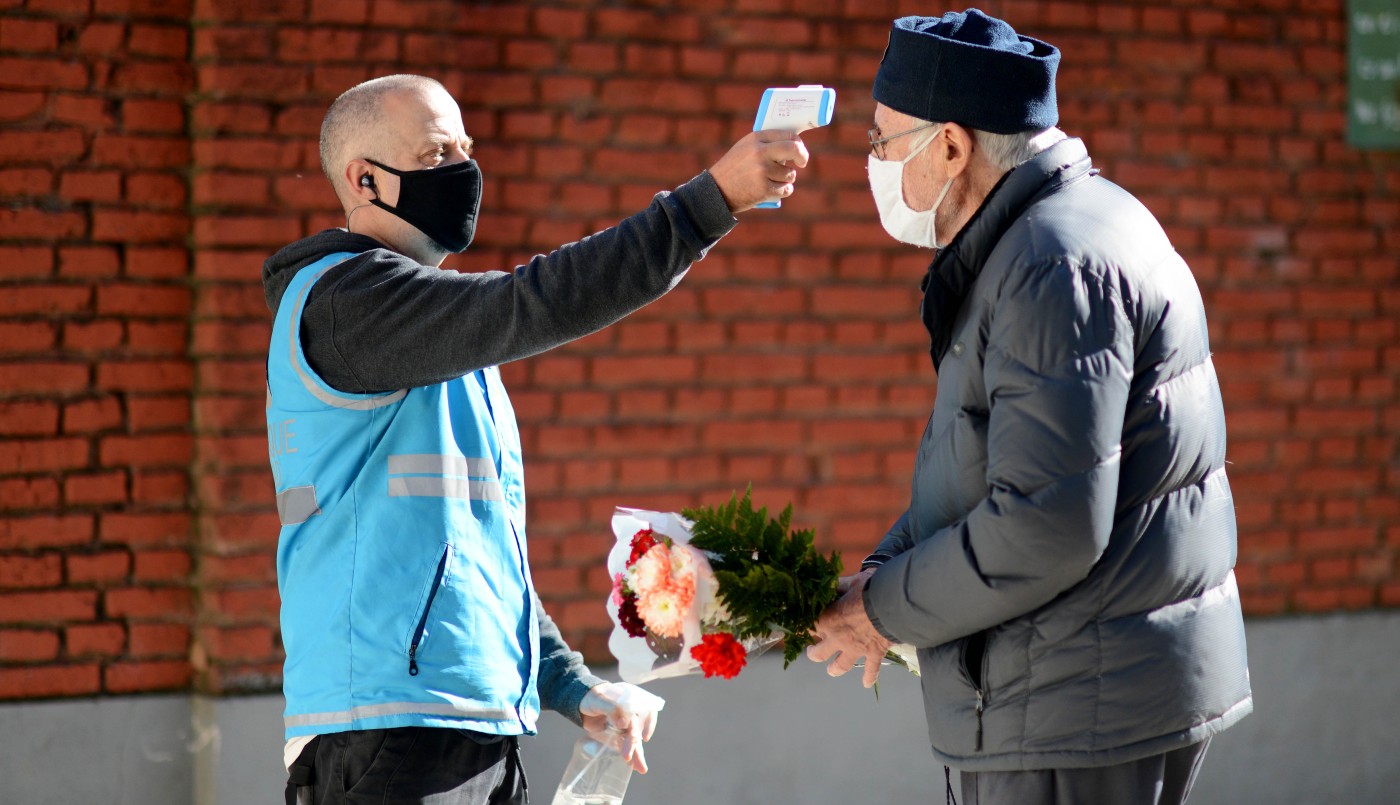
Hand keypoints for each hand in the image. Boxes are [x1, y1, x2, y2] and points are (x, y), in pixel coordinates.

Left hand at [578, 681, 664, 773]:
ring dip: (637, 755)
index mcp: (631, 703)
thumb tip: (624, 723)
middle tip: (627, 756)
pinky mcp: (617, 736)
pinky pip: (625, 746)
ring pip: (633, 741)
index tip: (644, 736)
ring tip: (641, 769)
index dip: (649, 724)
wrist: (583, 704)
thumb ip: (612, 709)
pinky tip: (633, 766)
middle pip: (637, 730)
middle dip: (633, 745)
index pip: (646, 712)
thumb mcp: (600, 700)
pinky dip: (630, 756)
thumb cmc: (594, 698)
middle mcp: (631, 715)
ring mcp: (625, 727)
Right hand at [708, 130, 810, 212]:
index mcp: (755, 138)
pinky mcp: (764, 188)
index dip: (798, 143)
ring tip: (772, 180)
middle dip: (802, 156)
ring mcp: (762, 171)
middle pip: (794, 149)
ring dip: (786, 179)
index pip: (787, 135)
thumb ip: (765, 144)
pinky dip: (783, 191)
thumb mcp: (745, 148)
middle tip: (802, 163)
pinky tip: (773, 190)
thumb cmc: (734, 169)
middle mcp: (759, 152)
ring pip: (790, 174)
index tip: (799, 150)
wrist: (716, 190)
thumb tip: (792, 144)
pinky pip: (786, 189)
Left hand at [806, 568, 891, 688]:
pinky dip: (869, 677)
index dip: (801, 628)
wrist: (893, 605)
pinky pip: (870, 669)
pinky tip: (866, 684)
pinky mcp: (873, 654)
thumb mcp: (851, 582)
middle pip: (819, 653)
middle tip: (812, 651)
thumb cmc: (869, 590)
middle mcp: (838, 639)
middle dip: (813, 653)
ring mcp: (855, 649)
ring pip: (840, 665)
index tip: (798, 628)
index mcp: (828, 620)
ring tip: (831, 671)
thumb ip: (839, 585)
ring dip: (834, 669)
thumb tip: (830, 583)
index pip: (808, 627)